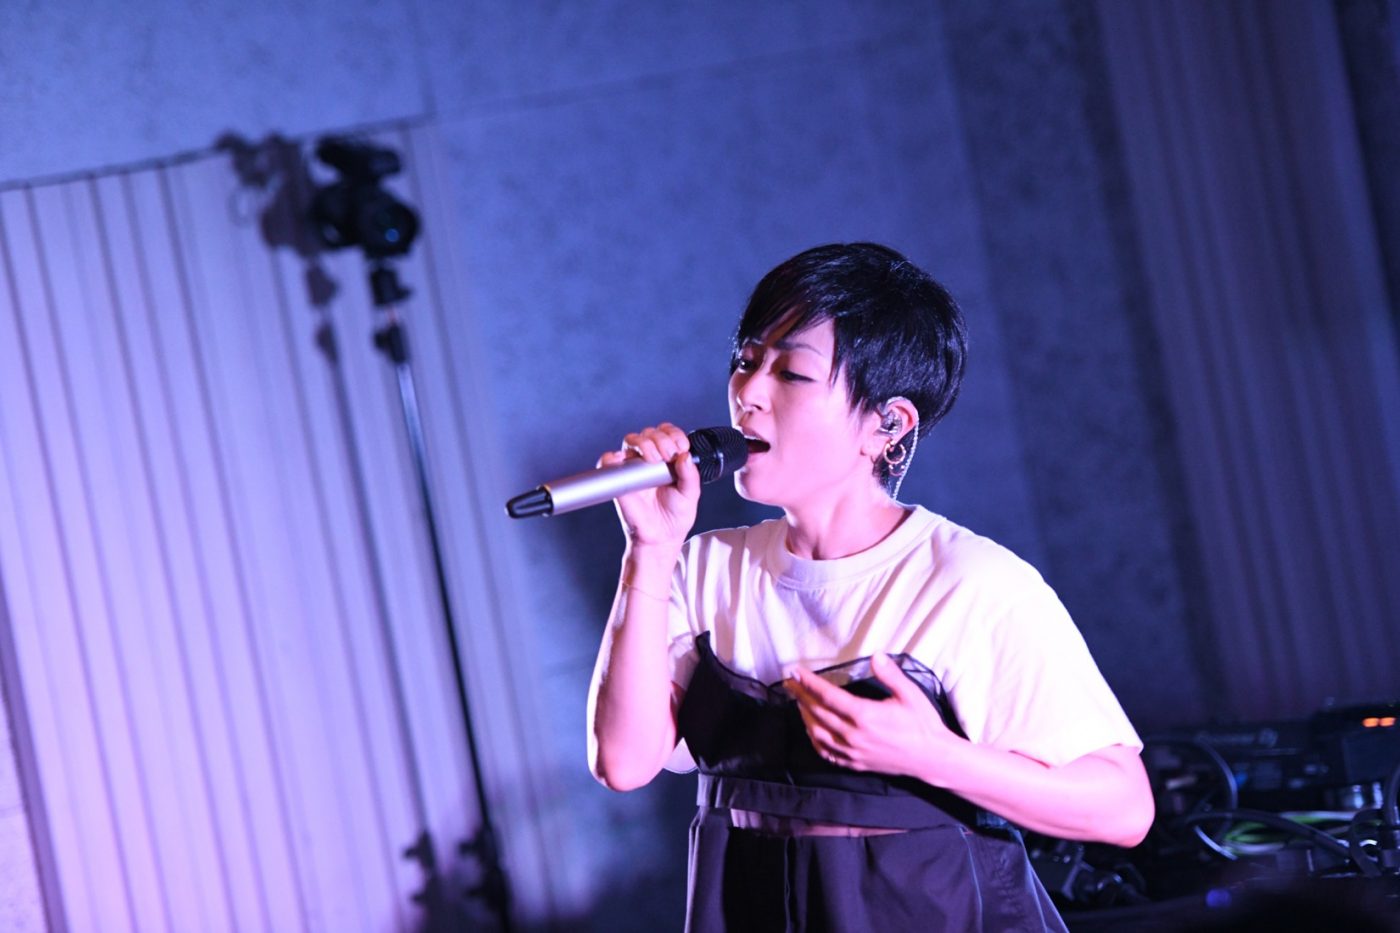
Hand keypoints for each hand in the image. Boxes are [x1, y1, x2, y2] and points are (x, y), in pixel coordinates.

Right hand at [600, 423, 699, 548]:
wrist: (661, 537)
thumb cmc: (676, 515)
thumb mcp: (691, 494)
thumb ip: (690, 475)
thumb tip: (685, 456)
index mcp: (668, 458)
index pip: (667, 433)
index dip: (673, 434)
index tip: (681, 446)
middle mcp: (649, 459)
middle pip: (649, 433)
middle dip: (661, 439)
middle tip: (668, 455)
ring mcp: (633, 467)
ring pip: (632, 440)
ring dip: (644, 443)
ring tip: (654, 458)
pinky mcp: (619, 479)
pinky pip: (608, 461)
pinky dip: (611, 456)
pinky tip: (622, 460)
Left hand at [785, 653, 960, 779]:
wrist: (931, 758)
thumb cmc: (922, 724)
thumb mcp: (910, 695)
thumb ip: (891, 675)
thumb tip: (876, 655)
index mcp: (865, 716)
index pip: (828, 696)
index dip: (809, 683)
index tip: (795, 672)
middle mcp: (854, 735)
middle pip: (818, 713)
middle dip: (801, 695)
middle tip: (789, 683)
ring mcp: (853, 752)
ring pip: (818, 734)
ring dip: (805, 716)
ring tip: (799, 702)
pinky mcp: (856, 764)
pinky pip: (827, 753)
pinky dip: (814, 740)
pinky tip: (812, 730)